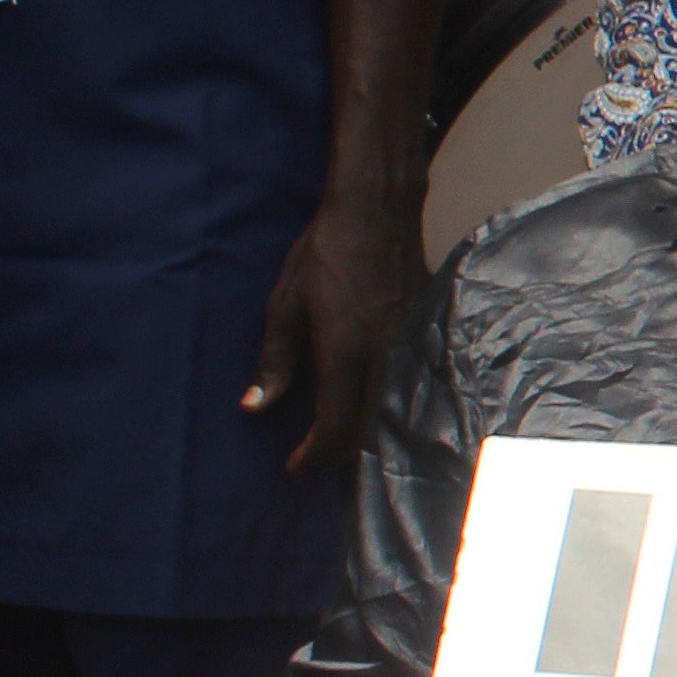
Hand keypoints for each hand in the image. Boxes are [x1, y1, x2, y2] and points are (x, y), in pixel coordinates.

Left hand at [247, 182, 418, 473]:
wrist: (377, 211)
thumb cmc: (324, 253)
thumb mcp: (285, 304)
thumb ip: (274, 361)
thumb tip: (254, 406)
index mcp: (345, 350)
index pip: (335, 424)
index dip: (313, 454)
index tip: (293, 465)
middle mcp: (384, 356)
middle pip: (367, 428)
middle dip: (337, 452)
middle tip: (310, 457)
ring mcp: (409, 346)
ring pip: (390, 411)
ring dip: (362, 433)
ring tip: (335, 438)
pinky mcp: (423, 334)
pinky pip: (405, 385)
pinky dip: (384, 406)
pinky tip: (367, 404)